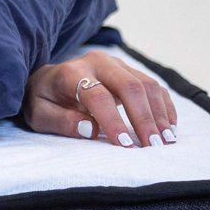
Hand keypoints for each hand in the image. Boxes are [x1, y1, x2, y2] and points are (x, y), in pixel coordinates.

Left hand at [20, 49, 178, 147]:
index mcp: (71, 72)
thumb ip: (60, 121)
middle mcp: (97, 62)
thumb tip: (91, 130)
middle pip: (129, 85)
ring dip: (158, 114)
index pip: (97, 95)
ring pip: (146, 84)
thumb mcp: (40, 114)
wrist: (48, 80)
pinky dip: (164, 107)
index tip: (125, 145)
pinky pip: (154, 86)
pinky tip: (169, 128)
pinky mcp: (129, 71)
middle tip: (153, 147)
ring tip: (165, 142)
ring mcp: (116, 64)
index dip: (112, 120)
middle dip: (143, 118)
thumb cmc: (44, 100)